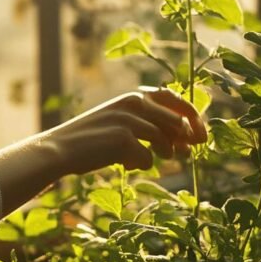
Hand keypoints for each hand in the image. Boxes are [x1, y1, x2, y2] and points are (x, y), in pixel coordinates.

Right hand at [43, 86, 208, 174]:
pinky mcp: (122, 139)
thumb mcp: (121, 125)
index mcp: (133, 96)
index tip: (201, 136)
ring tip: (150, 159)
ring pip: (165, 142)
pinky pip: (147, 158)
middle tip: (191, 153)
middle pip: (176, 122)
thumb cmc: (91, 141)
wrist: (59, 150)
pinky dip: (140, 164)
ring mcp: (128, 121)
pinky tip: (125, 165)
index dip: (192, 117)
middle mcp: (133, 103)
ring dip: (164, 154)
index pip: (174, 99)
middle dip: (187, 139)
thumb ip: (150, 127)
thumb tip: (186, 143)